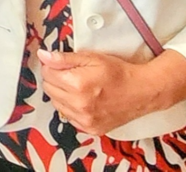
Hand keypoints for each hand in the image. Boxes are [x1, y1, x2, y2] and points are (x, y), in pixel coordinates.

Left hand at [37, 50, 166, 134]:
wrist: (142, 92)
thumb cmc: (120, 74)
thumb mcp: (92, 58)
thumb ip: (64, 58)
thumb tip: (43, 56)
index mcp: (77, 84)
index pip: (47, 73)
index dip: (53, 66)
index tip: (61, 64)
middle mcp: (79, 104)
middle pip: (49, 89)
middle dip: (56, 79)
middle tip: (72, 75)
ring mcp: (84, 119)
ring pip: (56, 104)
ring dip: (62, 94)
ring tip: (79, 87)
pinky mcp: (89, 128)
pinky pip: (68, 117)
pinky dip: (72, 108)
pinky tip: (84, 100)